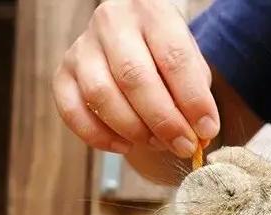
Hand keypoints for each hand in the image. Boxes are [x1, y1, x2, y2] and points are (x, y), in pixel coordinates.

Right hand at [52, 0, 218, 158]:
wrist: (134, 34)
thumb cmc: (167, 53)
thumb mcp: (191, 62)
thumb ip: (196, 94)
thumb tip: (199, 134)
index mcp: (152, 13)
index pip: (174, 58)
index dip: (193, 100)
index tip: (207, 130)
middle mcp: (112, 23)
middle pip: (134, 77)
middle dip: (164, 121)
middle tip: (184, 145)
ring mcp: (82, 47)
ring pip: (101, 94)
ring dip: (133, 129)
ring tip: (158, 143)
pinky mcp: (63, 72)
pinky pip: (72, 110)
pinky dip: (98, 135)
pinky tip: (124, 146)